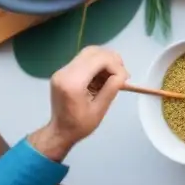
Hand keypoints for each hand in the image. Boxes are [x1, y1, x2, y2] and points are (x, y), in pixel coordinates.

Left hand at [28, 46, 128, 161]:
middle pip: (93, 52)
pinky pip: (84, 60)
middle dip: (111, 60)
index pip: (99, 60)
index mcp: (72, 83)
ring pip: (89, 53)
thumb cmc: (80, 125)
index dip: (116, 66)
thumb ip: (111, 88)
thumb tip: (122, 74)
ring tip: (112, 75)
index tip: (124, 79)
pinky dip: (97, 64)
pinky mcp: (63, 72)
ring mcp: (62, 71)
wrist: (59, 132)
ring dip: (104, 61)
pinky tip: (102, 77)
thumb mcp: (100, 109)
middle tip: (120, 74)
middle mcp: (65, 73)